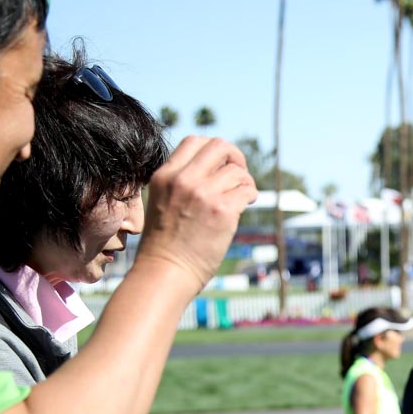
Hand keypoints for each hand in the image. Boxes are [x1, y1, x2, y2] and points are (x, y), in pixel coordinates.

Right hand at [136, 136, 256, 292]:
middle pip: (220, 146)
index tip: (221, 165)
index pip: (194, 141)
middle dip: (235, 157)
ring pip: (236, 170)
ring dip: (245, 181)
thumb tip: (214, 169)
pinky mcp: (222, 211)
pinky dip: (250, 194)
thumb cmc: (165, 244)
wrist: (165, 272)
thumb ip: (181, 182)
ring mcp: (203, 194)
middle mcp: (183, 180)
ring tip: (242, 195)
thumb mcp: (162, 202)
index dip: (214, 150)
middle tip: (238, 175)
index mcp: (165, 175)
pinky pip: (246, 189)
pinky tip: (245, 204)